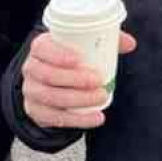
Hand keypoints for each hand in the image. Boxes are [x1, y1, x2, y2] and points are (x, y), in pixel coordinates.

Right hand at [22, 30, 136, 129]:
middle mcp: (31, 68)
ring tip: (101, 97)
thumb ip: (107, 40)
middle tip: (98, 80)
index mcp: (40, 47)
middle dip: (74, 79)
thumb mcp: (83, 44)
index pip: (42, 48)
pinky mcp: (36, 111)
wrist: (52, 80)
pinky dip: (77, 120)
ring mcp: (31, 91)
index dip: (58, 54)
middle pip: (48, 75)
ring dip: (78, 99)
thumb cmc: (70, 56)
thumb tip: (130, 43)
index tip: (79, 58)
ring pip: (51, 97)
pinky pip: (54, 118)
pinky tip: (96, 118)